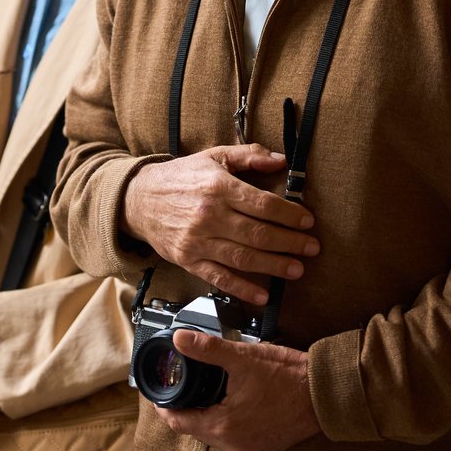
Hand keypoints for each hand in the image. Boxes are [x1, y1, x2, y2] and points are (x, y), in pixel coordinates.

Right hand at [122, 145, 318, 305]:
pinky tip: (263, 294)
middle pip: (258, 233)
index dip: (290, 215)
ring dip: (274, 266)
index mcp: (219, 187)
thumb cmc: (181, 177)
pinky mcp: (188, 260)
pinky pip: (219, 278)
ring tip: (297, 269)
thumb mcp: (214, 156)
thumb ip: (249, 156)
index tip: (307, 221)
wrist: (139, 199)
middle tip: (312, 248)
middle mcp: (209, 215)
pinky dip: (242, 288)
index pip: (263, 204)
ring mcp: (198, 241)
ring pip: (244, 258)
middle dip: (290, 243)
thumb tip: (282, 160)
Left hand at [152, 331, 320, 450]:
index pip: (179, 423)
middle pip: (197, 428)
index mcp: (223, 427)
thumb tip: (179, 339)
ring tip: (210, 390)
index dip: (166, 407)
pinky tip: (234, 403)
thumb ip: (207, 349)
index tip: (161, 393)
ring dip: (210, 415)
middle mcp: (233, 446)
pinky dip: (229, 422)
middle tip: (185, 385)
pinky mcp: (263, 449)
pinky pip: (235, 438)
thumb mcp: (243, 358)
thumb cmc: (288, 376)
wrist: (324, 393)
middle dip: (189, 408)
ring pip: (216, 434)